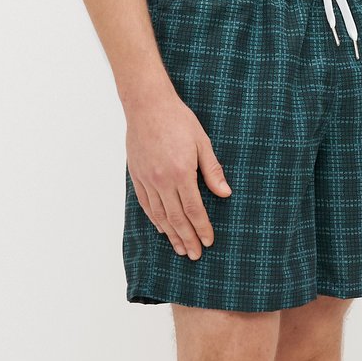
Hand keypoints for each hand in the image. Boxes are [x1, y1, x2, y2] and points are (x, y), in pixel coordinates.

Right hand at [125, 90, 232, 259]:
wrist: (147, 105)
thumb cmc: (178, 120)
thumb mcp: (202, 141)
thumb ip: (212, 170)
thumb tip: (225, 193)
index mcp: (181, 172)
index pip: (194, 209)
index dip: (202, 228)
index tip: (209, 242)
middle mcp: (162, 180)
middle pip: (177, 218)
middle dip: (187, 239)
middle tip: (195, 255)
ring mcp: (147, 179)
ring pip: (160, 215)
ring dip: (171, 234)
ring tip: (180, 249)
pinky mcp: (137, 176)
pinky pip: (146, 204)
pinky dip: (155, 219)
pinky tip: (162, 228)